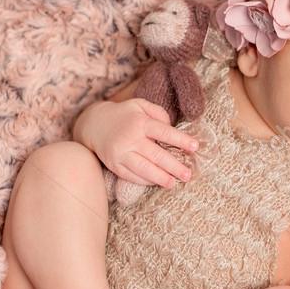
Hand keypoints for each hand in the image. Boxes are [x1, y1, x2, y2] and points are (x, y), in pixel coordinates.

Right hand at [85, 99, 199, 188]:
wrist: (93, 124)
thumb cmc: (124, 115)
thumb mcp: (140, 105)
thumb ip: (158, 113)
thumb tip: (172, 127)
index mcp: (140, 122)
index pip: (164, 132)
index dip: (181, 140)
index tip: (195, 147)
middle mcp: (130, 138)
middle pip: (156, 155)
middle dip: (174, 166)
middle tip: (188, 175)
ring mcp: (121, 153)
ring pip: (144, 169)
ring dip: (161, 178)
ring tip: (174, 183)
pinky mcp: (114, 165)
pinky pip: (132, 176)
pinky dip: (146, 180)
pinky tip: (157, 182)